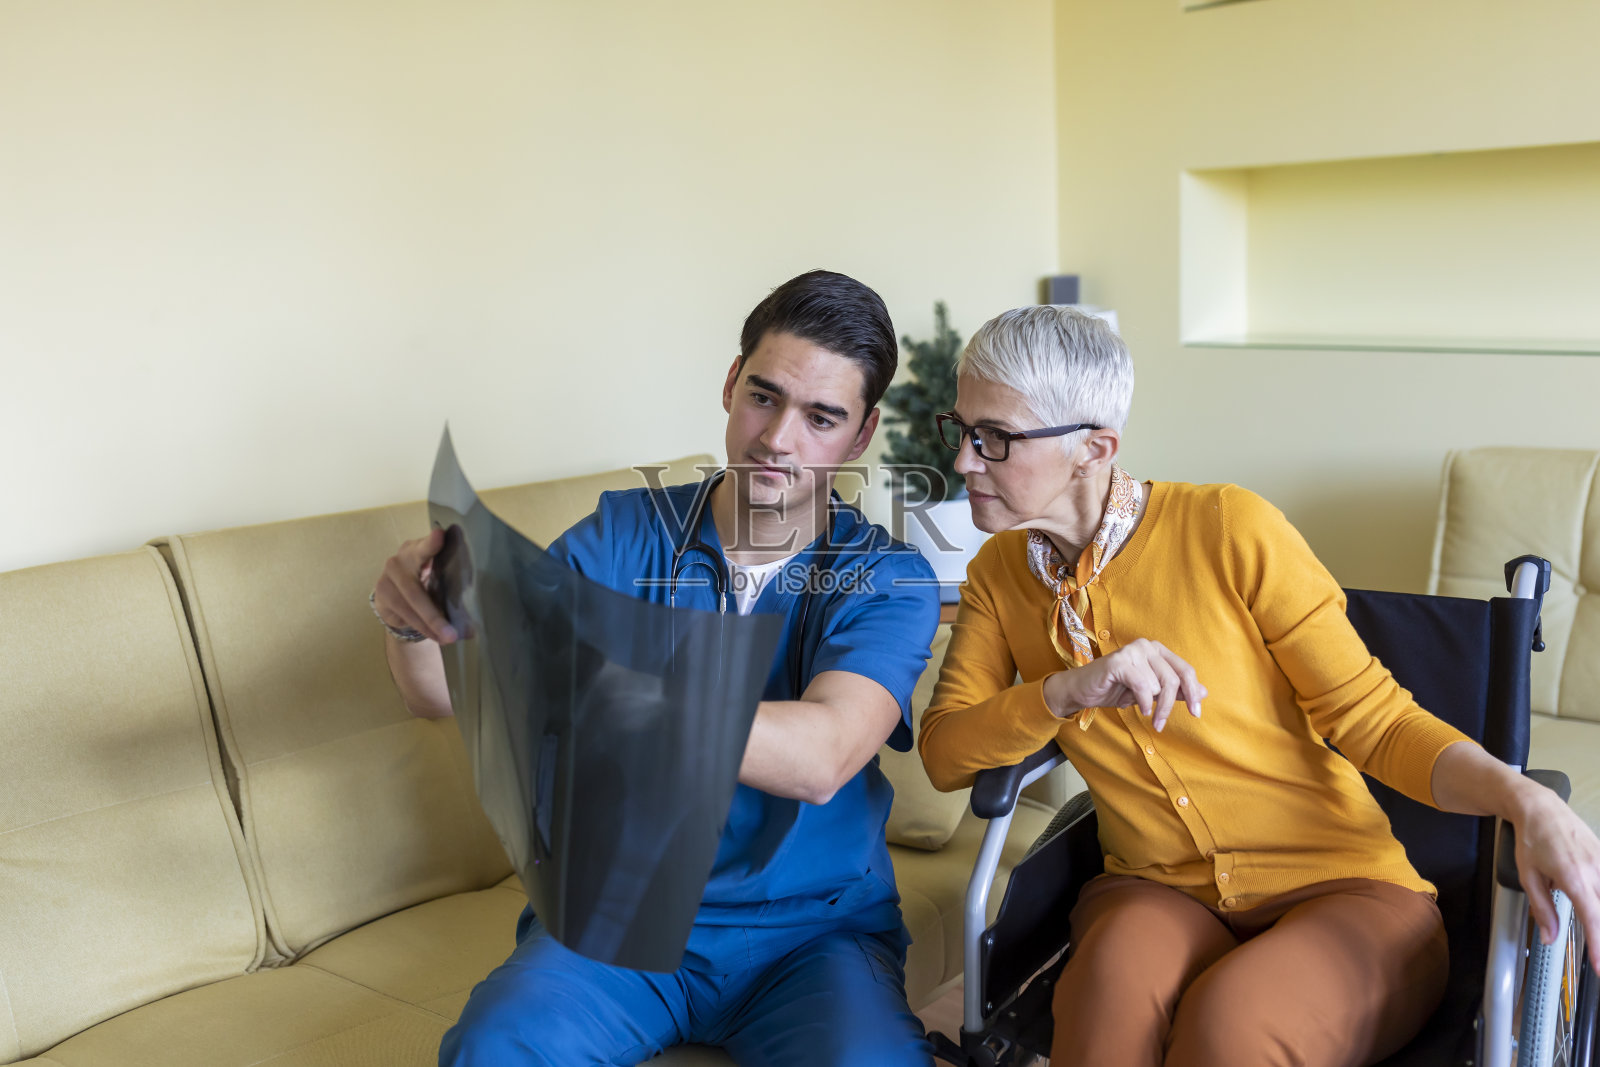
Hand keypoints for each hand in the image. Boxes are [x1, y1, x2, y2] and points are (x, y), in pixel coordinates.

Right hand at [372, 528, 457, 644]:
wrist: (397, 596)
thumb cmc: (427, 582)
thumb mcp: (440, 579)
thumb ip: (454, 588)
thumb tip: (473, 625)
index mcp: (420, 548)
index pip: (426, 546)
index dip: (432, 542)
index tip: (440, 535)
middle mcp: (401, 559)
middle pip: (414, 588)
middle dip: (433, 614)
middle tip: (452, 634)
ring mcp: (388, 576)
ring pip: (410, 606)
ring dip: (431, 625)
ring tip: (449, 639)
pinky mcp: (382, 594)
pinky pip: (404, 614)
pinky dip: (423, 627)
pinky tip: (436, 636)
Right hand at [1043, 638, 1205, 731]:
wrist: (1082, 690)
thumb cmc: (1115, 689)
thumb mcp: (1150, 692)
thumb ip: (1174, 690)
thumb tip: (1204, 693)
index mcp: (1157, 650)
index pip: (1185, 671)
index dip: (1193, 693)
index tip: (1196, 714)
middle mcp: (1147, 646)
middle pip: (1173, 680)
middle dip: (1168, 706)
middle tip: (1160, 724)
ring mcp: (1133, 651)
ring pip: (1157, 685)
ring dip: (1148, 704)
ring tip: (1135, 706)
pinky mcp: (1119, 661)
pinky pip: (1142, 686)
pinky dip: (1141, 701)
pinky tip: (1131, 706)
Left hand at [1510, 782, 1599, 972]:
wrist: (1541, 807)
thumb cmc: (1532, 840)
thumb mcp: (1528, 876)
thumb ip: (1542, 908)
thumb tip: (1549, 937)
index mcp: (1574, 879)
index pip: (1593, 919)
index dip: (1598, 945)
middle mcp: (1595, 872)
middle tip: (1598, 955)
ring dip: (1599, 913)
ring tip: (1594, 934)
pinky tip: (1593, 900)